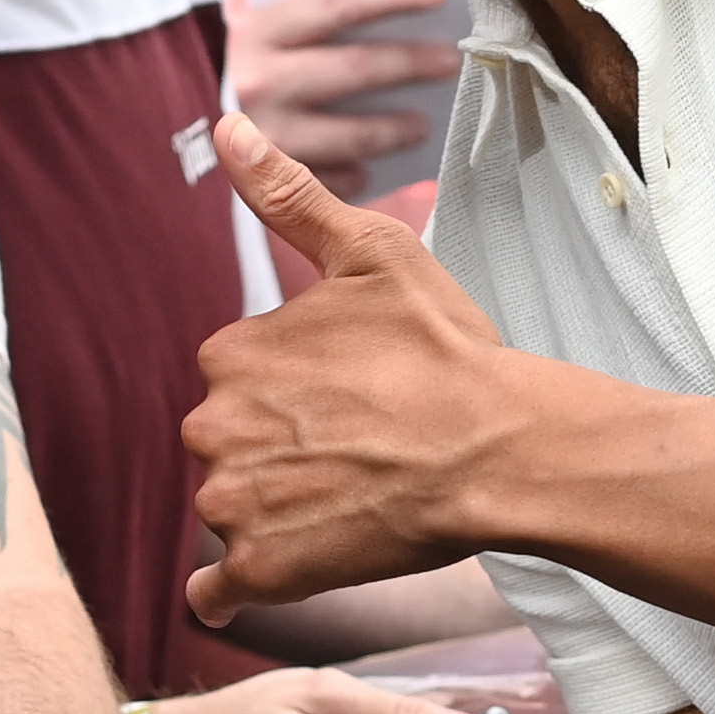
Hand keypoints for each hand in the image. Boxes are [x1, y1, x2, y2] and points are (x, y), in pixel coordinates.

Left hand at [186, 112, 536, 620]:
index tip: (352, 394)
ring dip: (271, 509)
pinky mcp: (262, 571)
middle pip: (229, 443)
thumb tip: (227, 122)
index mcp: (231, 353)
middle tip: (357, 449)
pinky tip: (285, 567)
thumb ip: (288, 196)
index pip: (239, 377)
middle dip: (277, 447)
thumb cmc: (446, 352)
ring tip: (349, 500)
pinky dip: (236, 589)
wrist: (501, 451)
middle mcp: (213, 428)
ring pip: (230, 509)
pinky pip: (219, 591)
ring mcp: (234, 505)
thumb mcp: (373, 254)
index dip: (297, 387)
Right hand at [226, 0, 462, 199]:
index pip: (336, 4)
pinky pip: (334, 183)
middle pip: (354, 69)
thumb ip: (314, 17)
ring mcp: (264, 139)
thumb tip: (404, 4)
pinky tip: (376, 169)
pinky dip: (359, 174)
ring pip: (353, 135)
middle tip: (450, 60)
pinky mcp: (268, 190)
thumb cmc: (242, 68)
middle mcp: (255, 84)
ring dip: (395, 128)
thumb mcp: (259, 30)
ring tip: (423, 124)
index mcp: (255, 31)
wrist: (174, 123)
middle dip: (410, 62)